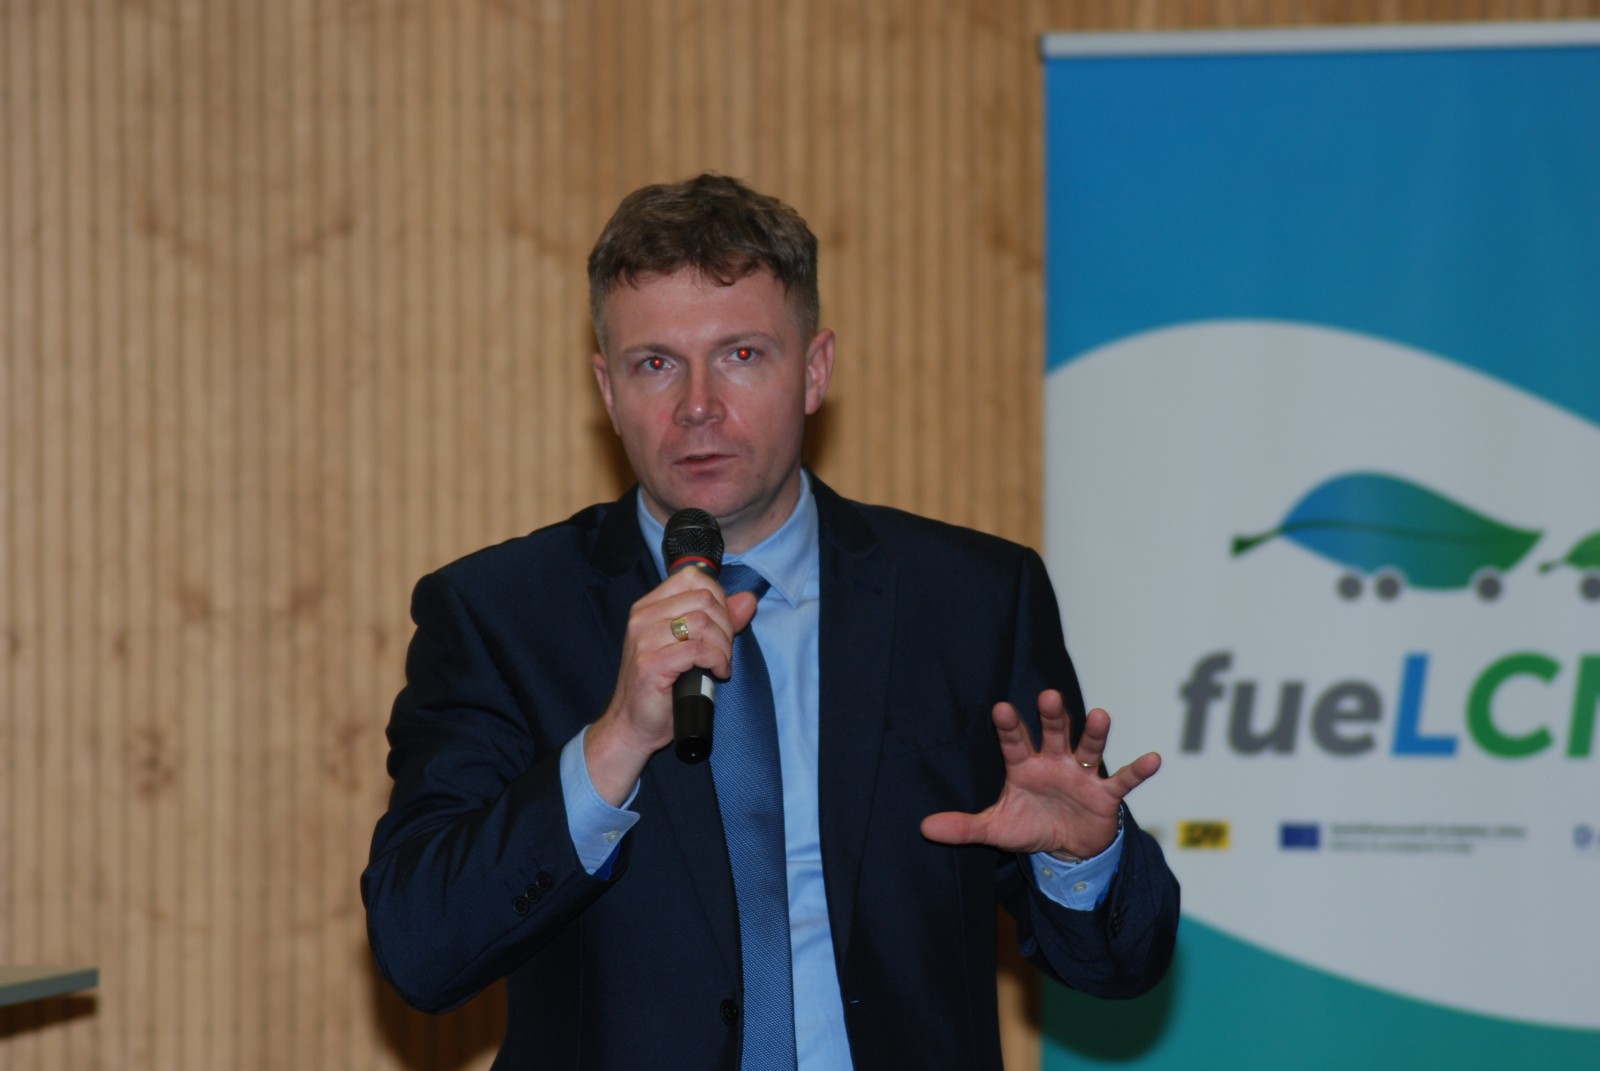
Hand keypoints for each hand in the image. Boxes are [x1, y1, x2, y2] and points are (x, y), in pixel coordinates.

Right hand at [584, 570, 759, 803]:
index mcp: (649, 606)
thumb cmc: (662, 687)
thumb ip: (719, 620)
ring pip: (702, 622)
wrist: (633, 725)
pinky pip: (697, 650)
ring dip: (723, 646)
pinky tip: (717, 673)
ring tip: (721, 664)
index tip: (724, 625)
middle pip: (704, 599)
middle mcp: (643, 618)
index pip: (693, 577)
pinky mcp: (651, 663)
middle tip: (725, 651)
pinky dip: (716, 660)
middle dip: (726, 625)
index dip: (719, 598)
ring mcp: (644, 640)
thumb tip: (748, 600)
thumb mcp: (692, 646)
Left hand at [920, 691, 1160, 858]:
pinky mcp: (1106, 795)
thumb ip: (963, 827)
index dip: (1009, 726)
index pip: (1014, 742)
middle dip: (1053, 716)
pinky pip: (1123, 780)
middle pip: (1054, 733)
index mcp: (1024, 766)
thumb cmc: (1031, 827)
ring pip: (1089, 748)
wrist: (1068, 850)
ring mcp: (1082, 776)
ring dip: (1095, 733)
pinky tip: (1153, 758)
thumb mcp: (996, 830)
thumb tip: (924, 828)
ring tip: (1100, 715)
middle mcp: (1054, 762)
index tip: (1001, 709)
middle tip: (1049, 695)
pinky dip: (1138, 770)